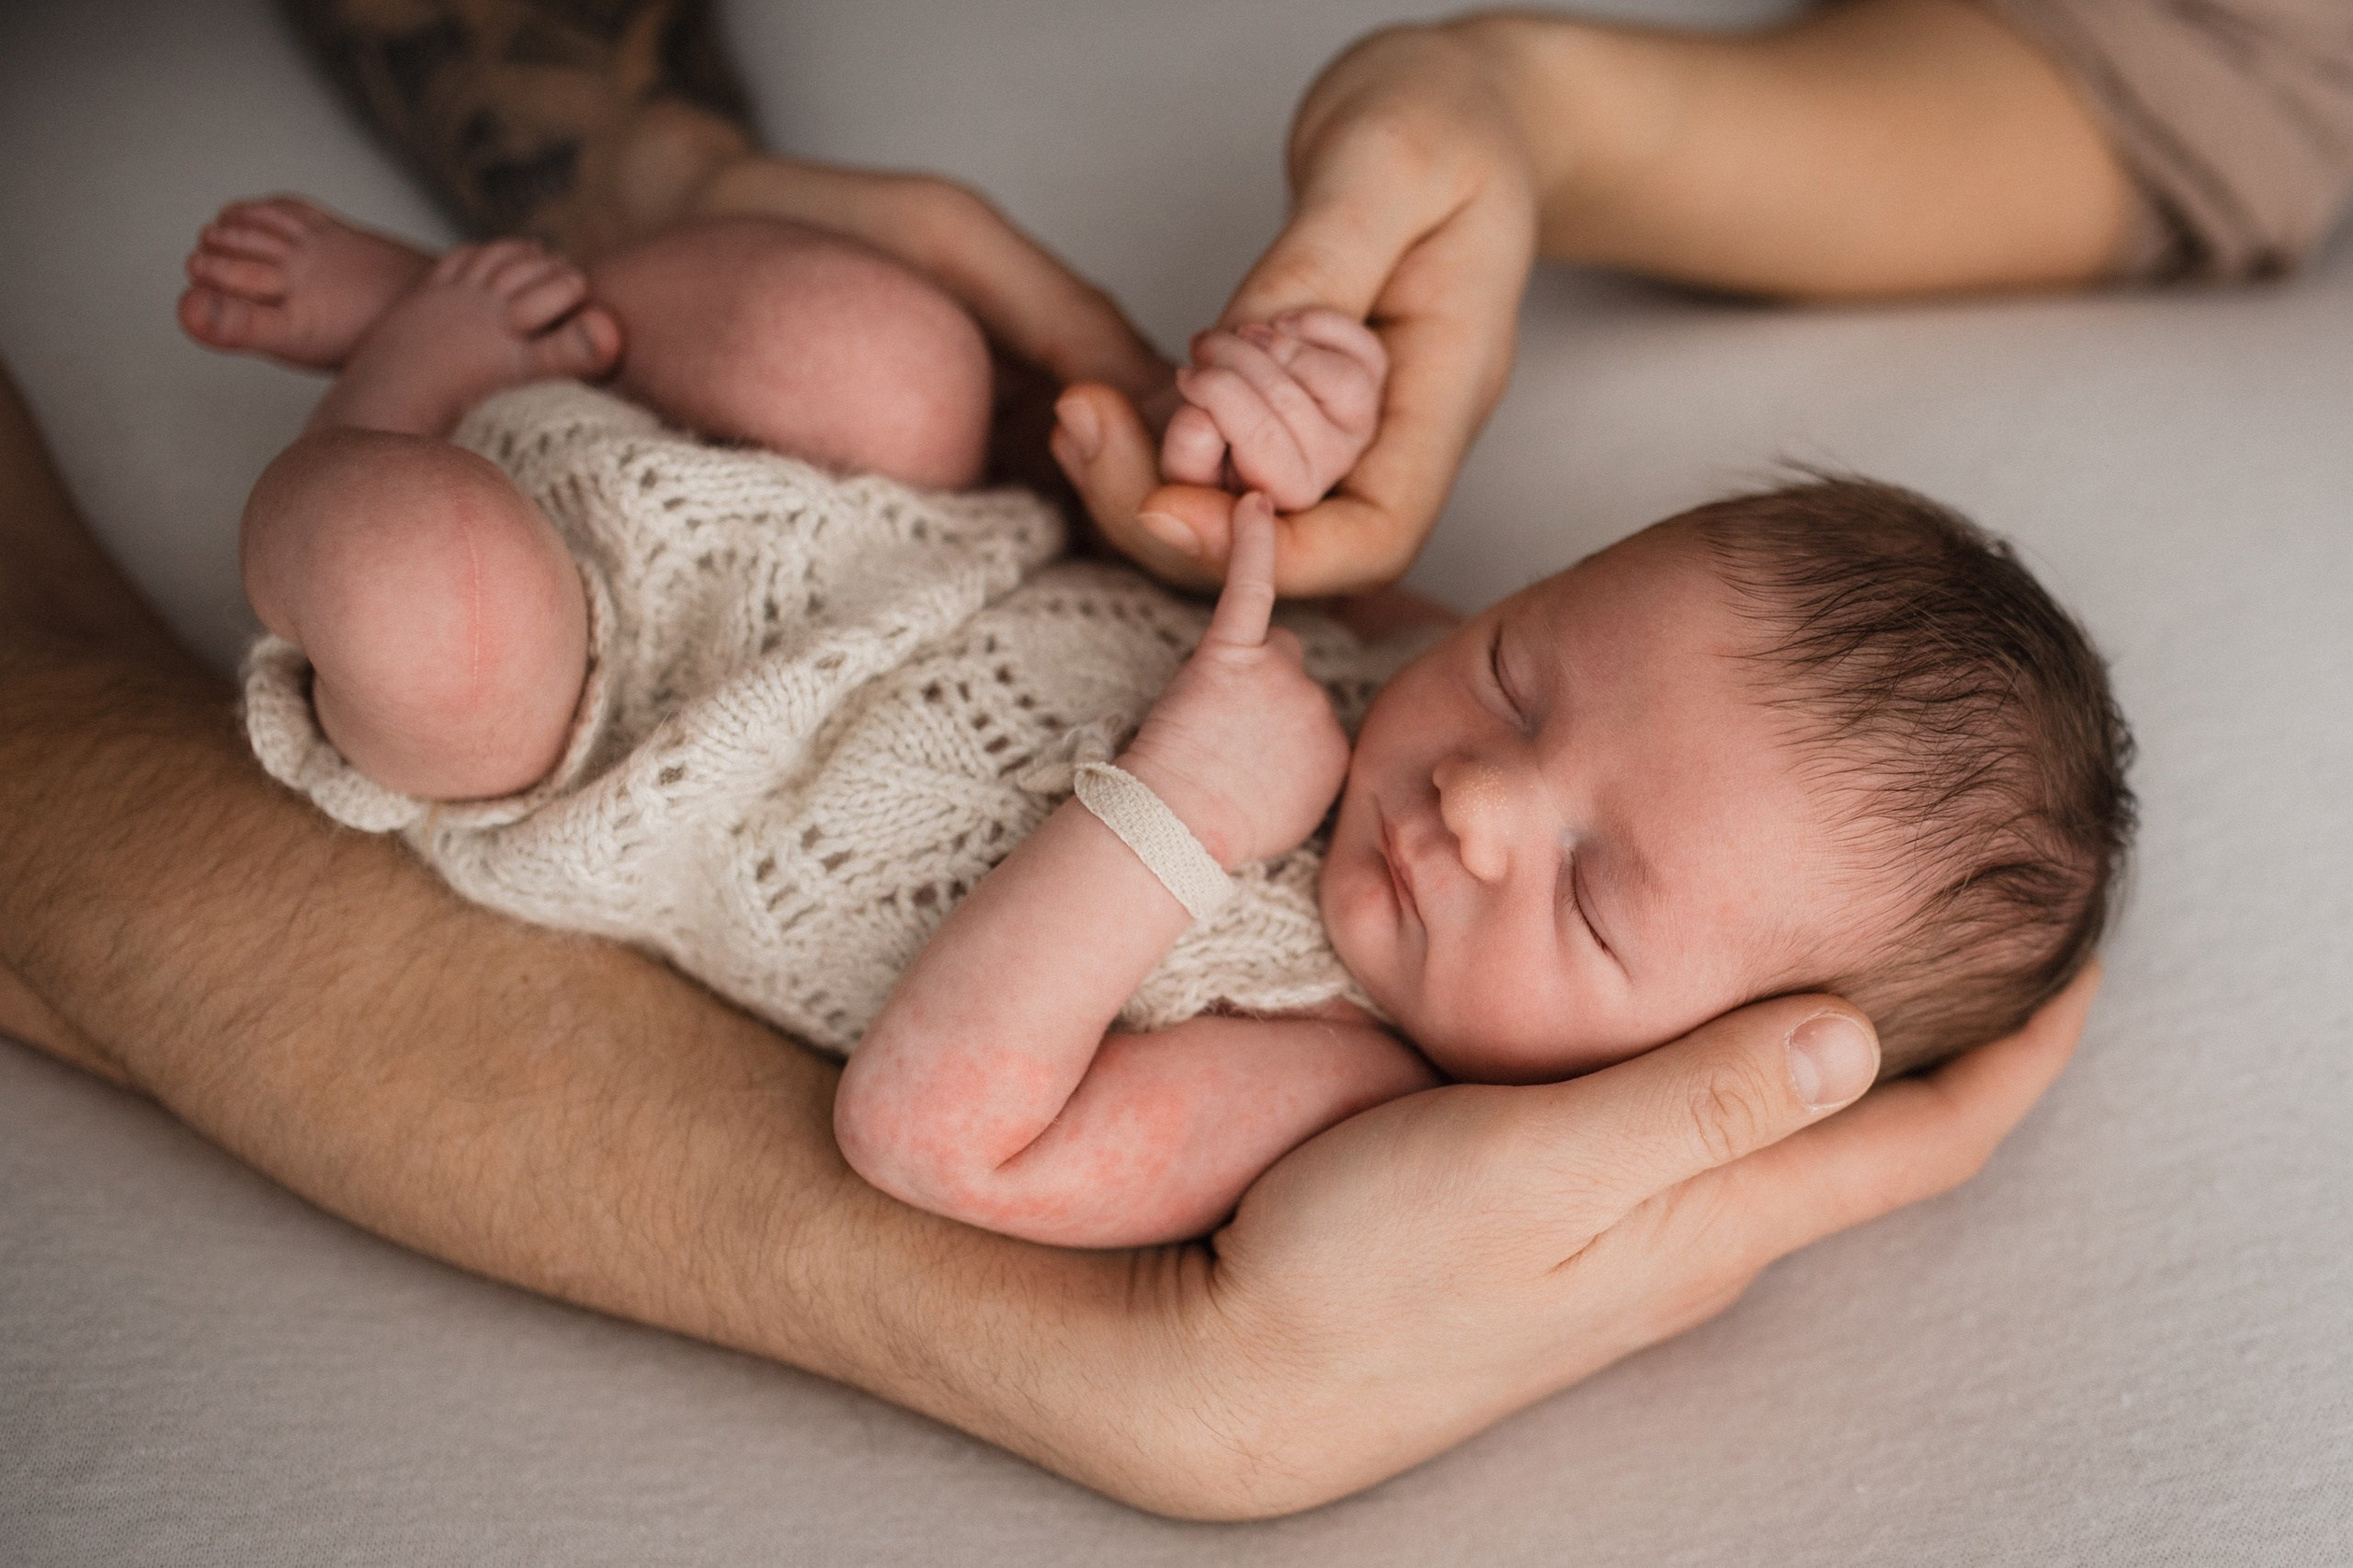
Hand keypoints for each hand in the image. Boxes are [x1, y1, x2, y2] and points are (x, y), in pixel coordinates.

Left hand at [1053, 24, 1538, 593]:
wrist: (1454, 107)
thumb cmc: (1445, 121)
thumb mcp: (1391, 161)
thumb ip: (1321, 261)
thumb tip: (1239, 348)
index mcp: (1445, 387)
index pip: (1377, 532)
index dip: (1279, 552)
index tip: (1170, 505)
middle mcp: (1391, 427)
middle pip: (1291, 533)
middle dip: (1189, 499)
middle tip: (1099, 416)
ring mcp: (1337, 420)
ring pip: (1241, 507)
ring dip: (1154, 476)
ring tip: (1083, 413)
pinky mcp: (1283, 397)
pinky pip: (1215, 454)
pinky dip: (1152, 440)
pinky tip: (1094, 401)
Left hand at [1118, 495, 1349, 866]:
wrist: (1174, 828)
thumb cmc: (1217, 831)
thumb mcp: (1289, 819)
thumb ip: (1307, 775)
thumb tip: (1299, 750)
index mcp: (1338, 753)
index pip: (1312, 717)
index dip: (1268, 738)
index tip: (1241, 771)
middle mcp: (1320, 706)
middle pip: (1293, 676)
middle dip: (1255, 702)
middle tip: (1214, 745)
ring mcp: (1280, 677)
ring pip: (1273, 646)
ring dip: (1241, 670)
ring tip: (1202, 719)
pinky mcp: (1233, 654)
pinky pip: (1252, 586)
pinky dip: (1252, 542)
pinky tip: (1254, 501)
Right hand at [1134, 964, 2096, 1516]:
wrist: (1248, 1363)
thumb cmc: (1371, 1270)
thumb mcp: (1528, 1171)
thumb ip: (1684, 1106)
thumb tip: (1852, 1033)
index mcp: (1714, 1220)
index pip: (1926, 1138)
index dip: (2025, 1052)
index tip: (2083, 948)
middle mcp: (1702, 1231)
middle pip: (1882, 1134)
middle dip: (1967, 1036)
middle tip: (2003, 918)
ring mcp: (1636, 1229)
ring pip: (1796, 1125)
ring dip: (1867, 1040)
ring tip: (1887, 938)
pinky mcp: (1570, 1213)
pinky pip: (1710, 1123)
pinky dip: (1756, 1052)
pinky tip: (1714, 1002)